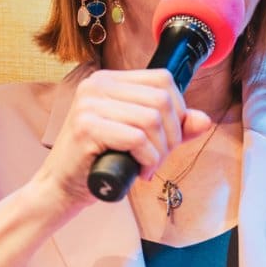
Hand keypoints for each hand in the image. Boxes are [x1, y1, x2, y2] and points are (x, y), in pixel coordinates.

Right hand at [37, 68, 212, 208]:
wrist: (61, 187)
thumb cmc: (101, 161)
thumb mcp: (141, 139)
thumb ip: (172, 128)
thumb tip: (204, 120)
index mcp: (109, 80)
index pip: (163, 79)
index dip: (178, 110)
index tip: (169, 137)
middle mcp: (97, 85)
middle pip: (161, 99)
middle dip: (172, 135)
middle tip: (159, 158)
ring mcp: (89, 104)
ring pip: (151, 119)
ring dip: (160, 151)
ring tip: (149, 166)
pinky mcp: (86, 126)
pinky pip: (137, 138)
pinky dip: (148, 159)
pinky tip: (140, 171)